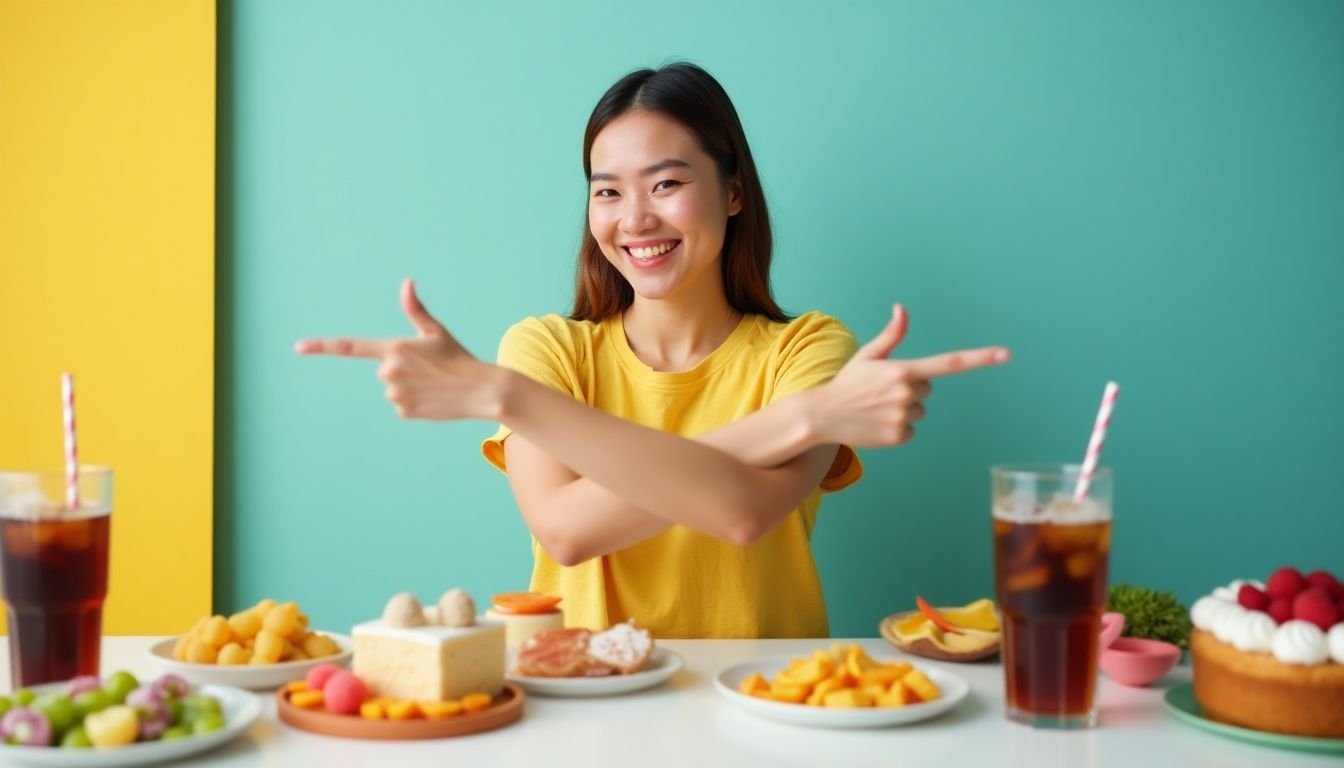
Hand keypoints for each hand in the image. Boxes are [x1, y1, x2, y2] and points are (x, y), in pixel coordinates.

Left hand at [294, 279, 501, 419]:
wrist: (480, 389)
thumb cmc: (457, 357)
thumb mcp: (435, 332)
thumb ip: (415, 309)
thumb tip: (407, 282)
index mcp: (394, 347)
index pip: (349, 346)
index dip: (322, 346)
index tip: (298, 347)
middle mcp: (389, 370)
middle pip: (383, 370)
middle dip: (402, 369)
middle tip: (428, 369)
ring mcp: (394, 393)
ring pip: (392, 388)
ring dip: (409, 387)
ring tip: (433, 384)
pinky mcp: (403, 411)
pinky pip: (401, 406)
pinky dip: (415, 403)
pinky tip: (433, 399)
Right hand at [812, 304, 1009, 446]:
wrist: (822, 415)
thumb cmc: (847, 382)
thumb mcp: (868, 355)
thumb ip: (892, 335)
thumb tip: (902, 308)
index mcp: (903, 369)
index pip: (950, 363)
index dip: (981, 358)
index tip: (1006, 354)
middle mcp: (908, 393)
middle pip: (928, 389)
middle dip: (910, 388)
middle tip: (881, 391)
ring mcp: (904, 416)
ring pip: (920, 411)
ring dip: (904, 409)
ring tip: (876, 408)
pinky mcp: (899, 436)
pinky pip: (911, 430)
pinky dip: (896, 427)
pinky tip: (876, 422)